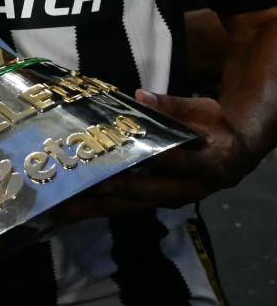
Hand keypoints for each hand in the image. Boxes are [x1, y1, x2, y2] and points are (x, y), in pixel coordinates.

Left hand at [61, 90, 259, 216]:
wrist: (236, 157)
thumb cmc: (218, 128)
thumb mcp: (205, 111)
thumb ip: (173, 107)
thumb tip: (141, 95)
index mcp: (211, 162)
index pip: (183, 162)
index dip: (159, 161)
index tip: (133, 157)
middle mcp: (192, 187)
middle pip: (154, 191)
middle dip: (123, 189)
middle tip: (93, 186)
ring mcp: (174, 199)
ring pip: (136, 205)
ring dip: (102, 208)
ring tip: (69, 209)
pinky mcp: (158, 204)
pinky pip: (128, 208)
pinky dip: (101, 209)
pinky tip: (73, 210)